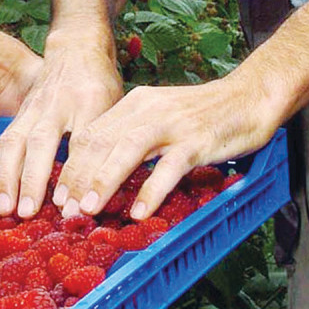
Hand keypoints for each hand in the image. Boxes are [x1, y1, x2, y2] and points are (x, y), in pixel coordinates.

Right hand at [0, 32, 122, 218]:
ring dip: (7, 178)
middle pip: (41, 142)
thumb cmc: (100, 84)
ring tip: (4, 209)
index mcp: (89, 101)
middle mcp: (57, 104)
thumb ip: (110, 140)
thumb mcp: (115, 105)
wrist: (74, 49)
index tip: (72, 206)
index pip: (83, 142)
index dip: (76, 174)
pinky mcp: (20, 114)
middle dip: (32, 179)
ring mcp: (34, 108)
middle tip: (28, 213)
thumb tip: (108, 187)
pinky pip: (5, 142)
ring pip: (15, 142)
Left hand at [55, 74, 280, 219]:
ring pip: (128, 151)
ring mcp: (172, 124)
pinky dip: (152, 190)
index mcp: (133, 104)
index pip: (91, 134)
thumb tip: (101, 169)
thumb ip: (132, 136)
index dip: (71, 166)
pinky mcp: (197, 141)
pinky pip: (170, 167)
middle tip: (63, 210)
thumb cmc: (203, 113)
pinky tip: (139, 213)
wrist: (250, 96)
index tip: (57, 194)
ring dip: (104, 181)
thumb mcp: (158, 117)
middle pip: (101, 142)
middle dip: (78, 178)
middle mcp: (147, 110)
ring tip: (87, 210)